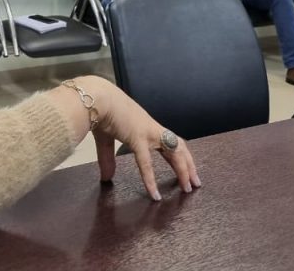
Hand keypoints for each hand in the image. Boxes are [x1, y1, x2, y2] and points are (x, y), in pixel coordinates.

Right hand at [68, 76, 199, 200]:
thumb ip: (108, 159)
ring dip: (183, 169)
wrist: (98, 98)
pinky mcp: (138, 138)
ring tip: (188, 187)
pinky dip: (150, 180)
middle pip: (179, 147)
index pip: (169, 143)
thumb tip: (106, 178)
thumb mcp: (107, 138)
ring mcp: (148, 133)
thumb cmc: (102, 111)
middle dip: (189, 165)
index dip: (179, 158)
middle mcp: (152, 130)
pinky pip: (147, 162)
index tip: (186, 171)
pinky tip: (154, 194)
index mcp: (147, 127)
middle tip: (195, 183)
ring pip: (174, 152)